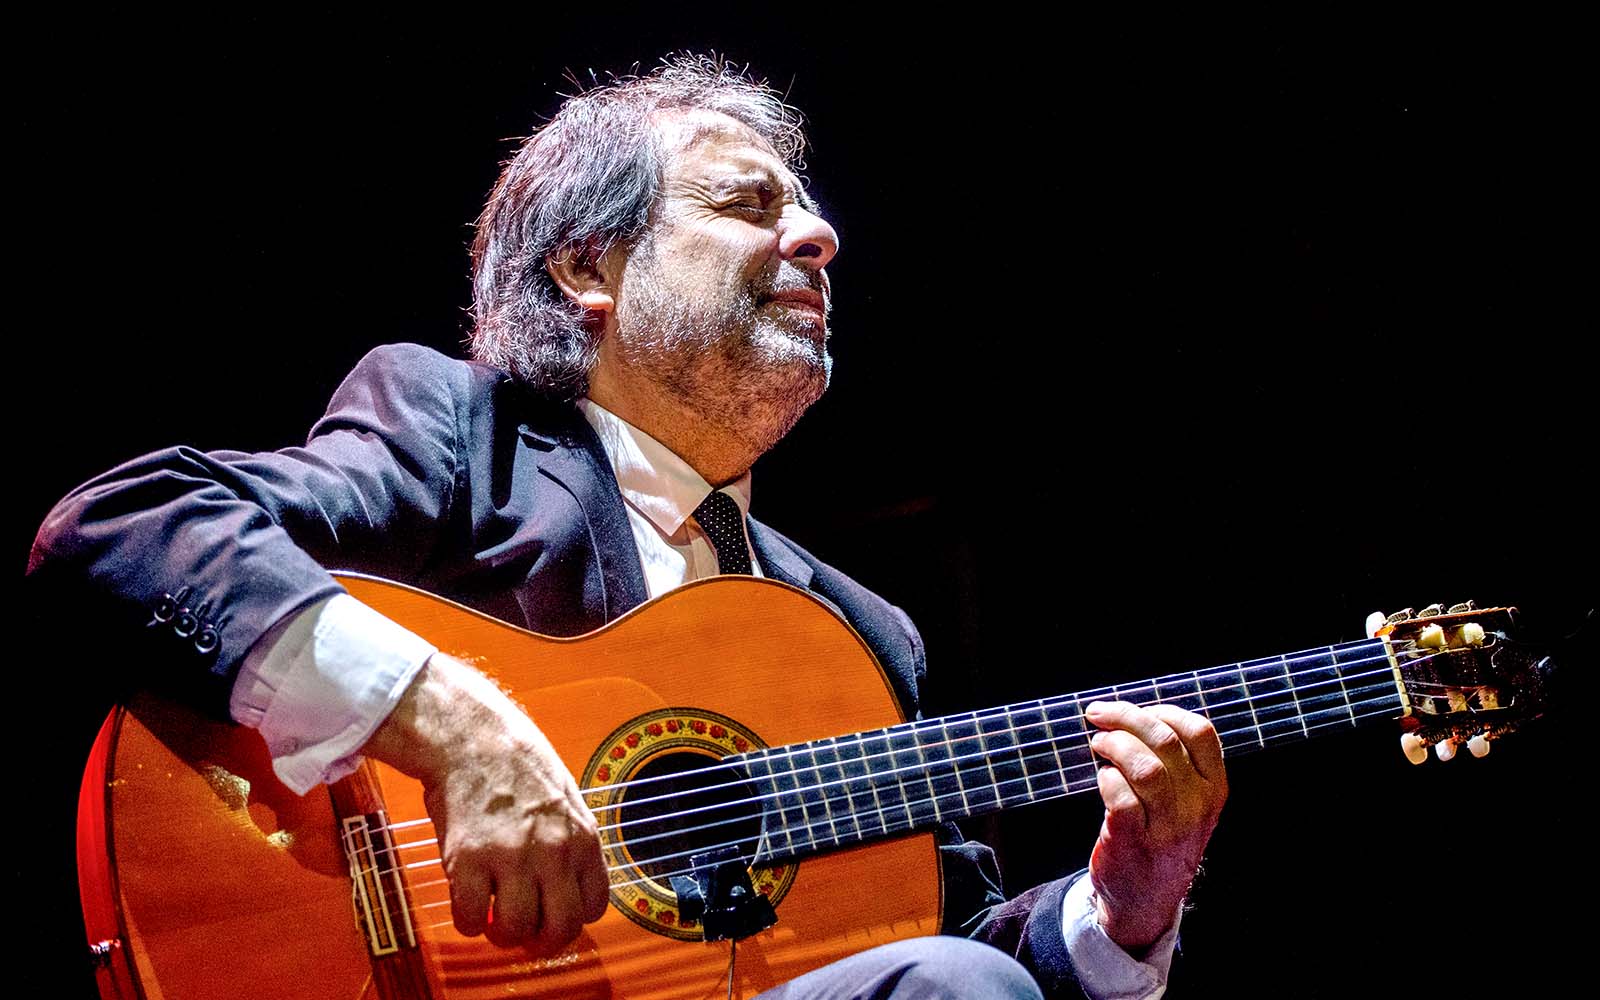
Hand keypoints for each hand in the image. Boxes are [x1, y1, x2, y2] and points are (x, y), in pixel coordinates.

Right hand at [362, 653, 609, 952]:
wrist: (473, 737)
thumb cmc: (518, 763)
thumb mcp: (567, 800)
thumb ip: (571, 843)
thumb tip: (567, 885)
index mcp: (582, 838)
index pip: (594, 907)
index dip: (572, 919)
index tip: (554, 916)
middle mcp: (553, 852)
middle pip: (560, 929)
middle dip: (542, 941)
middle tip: (525, 933)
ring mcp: (511, 858)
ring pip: (515, 930)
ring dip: (502, 933)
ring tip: (493, 916)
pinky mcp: (469, 860)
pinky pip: (471, 918)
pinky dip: (468, 921)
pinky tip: (468, 903)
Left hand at [1083, 700, 1226, 952]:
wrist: (1145, 901)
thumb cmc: (1160, 839)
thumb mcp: (1187, 805)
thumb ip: (1177, 765)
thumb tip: (1137, 715)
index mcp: (1213, 789)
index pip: (1200, 732)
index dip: (1163, 711)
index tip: (1138, 709)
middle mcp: (1195, 806)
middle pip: (1165, 740)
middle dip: (1126, 717)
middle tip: (1099, 714)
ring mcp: (1166, 826)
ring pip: (1143, 765)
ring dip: (1114, 744)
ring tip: (1098, 743)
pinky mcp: (1133, 840)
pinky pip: (1119, 794)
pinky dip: (1105, 777)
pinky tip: (1101, 778)